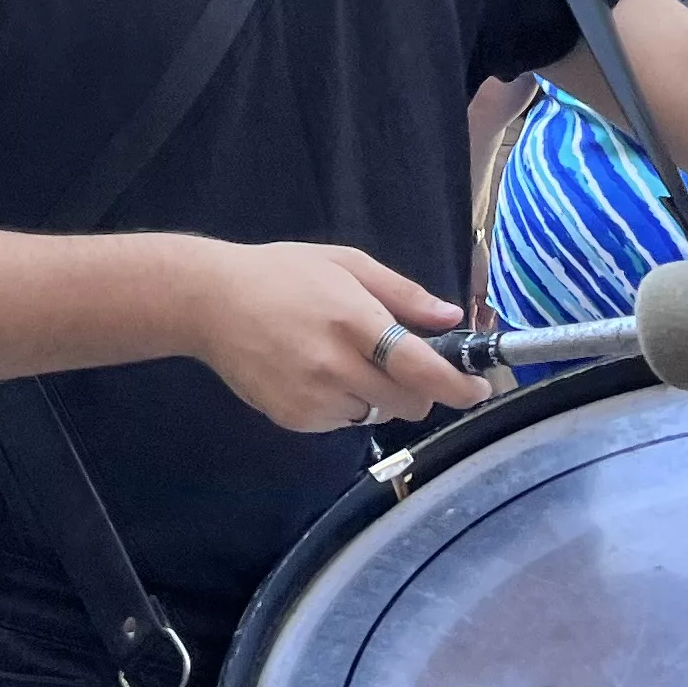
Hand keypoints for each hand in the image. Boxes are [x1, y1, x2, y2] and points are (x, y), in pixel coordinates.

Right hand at [188, 243, 488, 434]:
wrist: (208, 302)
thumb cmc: (281, 274)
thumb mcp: (346, 264)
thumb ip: (403, 293)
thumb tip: (452, 318)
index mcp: (351, 319)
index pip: (419, 367)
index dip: (458, 385)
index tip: (479, 387)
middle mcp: (333, 364)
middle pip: (409, 402)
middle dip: (421, 389)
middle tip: (405, 365)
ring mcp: (312, 397)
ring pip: (378, 415)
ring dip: (380, 396)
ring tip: (347, 362)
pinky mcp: (294, 418)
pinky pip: (344, 422)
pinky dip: (346, 404)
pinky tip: (318, 374)